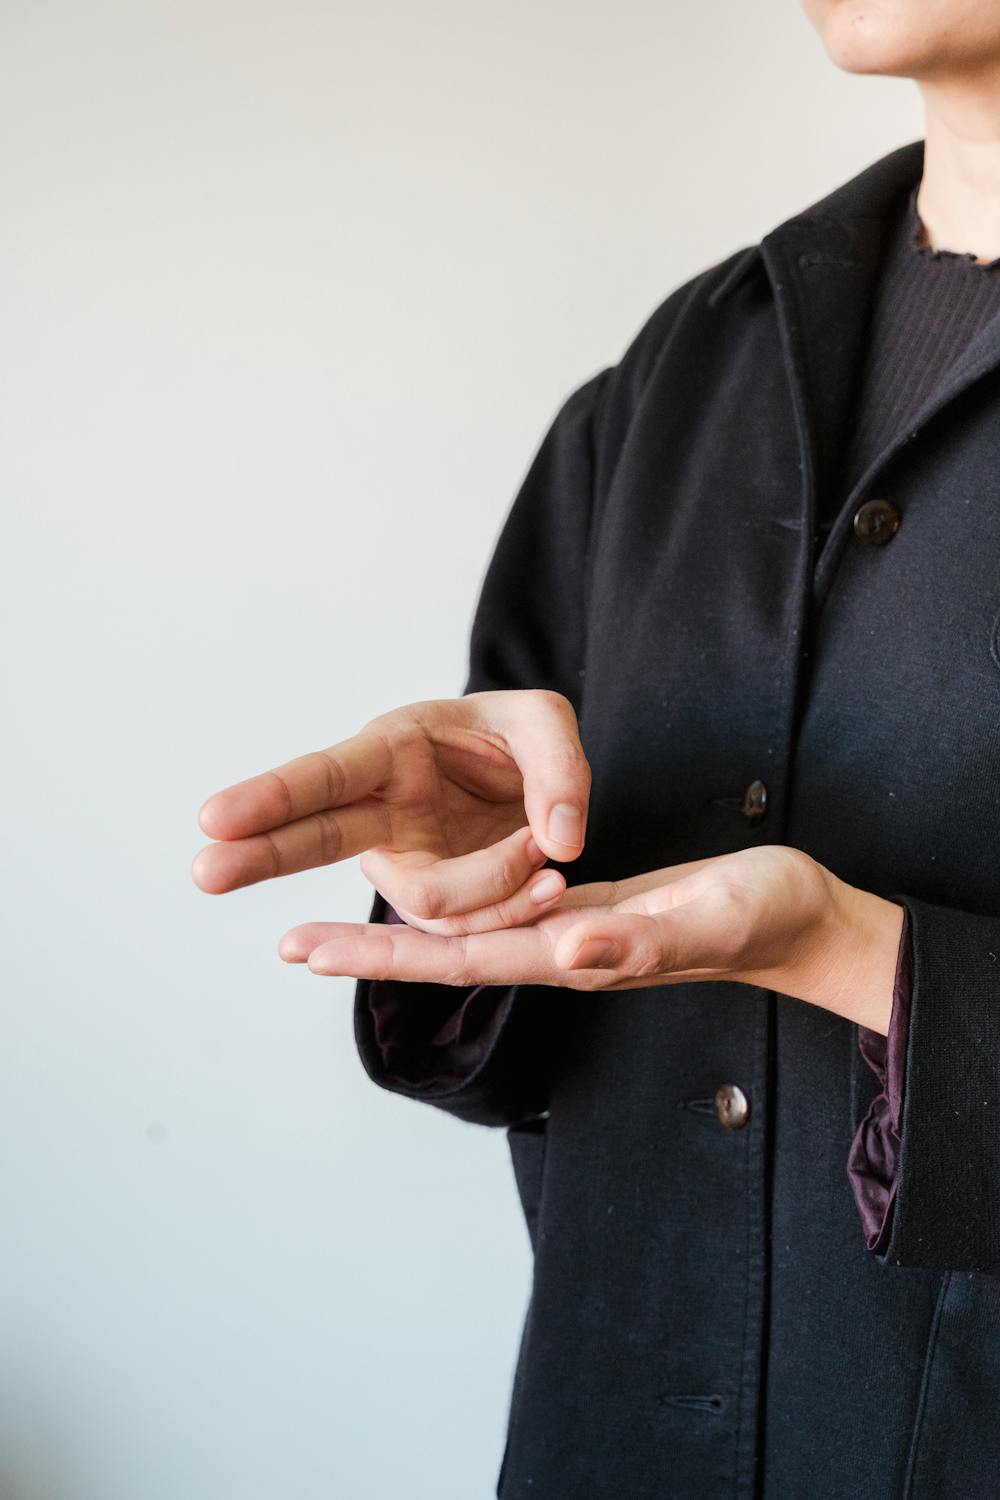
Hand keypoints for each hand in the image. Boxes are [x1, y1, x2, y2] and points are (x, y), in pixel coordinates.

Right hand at [192, 690, 590, 931]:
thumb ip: (559, 771)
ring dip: (495, 882)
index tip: (214, 817)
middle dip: (260, 854)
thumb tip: (557, 843)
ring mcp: (402, 861)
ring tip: (546, 850)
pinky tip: (544, 879)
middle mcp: (381, 808)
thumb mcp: (547, 724)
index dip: (273, 796)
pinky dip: (512, 905)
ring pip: (424, 902)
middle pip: (313, 837)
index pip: (326, 774)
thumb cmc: (520, 738)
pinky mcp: (434, 903)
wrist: (536, 783)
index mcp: (393, 747)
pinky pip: (463, 926)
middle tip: (204, 871)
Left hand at [280, 844, 903, 1033]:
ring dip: (401, 934)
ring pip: (472, 935)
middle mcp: (565, 950)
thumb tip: (571, 949)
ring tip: (335, 924)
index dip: (386, 955)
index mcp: (581, 952)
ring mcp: (575, 934)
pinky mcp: (590, 911)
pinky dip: (457, 908)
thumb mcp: (710, 917)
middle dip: (368, 954)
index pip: (465, 957)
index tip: (312, 950)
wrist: (797, 920)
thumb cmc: (764, 915)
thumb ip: (645, 943)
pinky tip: (431, 898)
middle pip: (449, 955)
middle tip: (288, 946)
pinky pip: (506, 913)